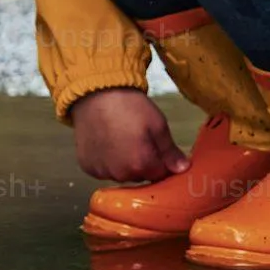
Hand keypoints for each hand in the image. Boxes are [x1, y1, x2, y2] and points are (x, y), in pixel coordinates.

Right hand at [70, 86, 186, 181]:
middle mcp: (120, 174)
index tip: (158, 148)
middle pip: (140, 176)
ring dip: (123, 164)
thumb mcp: (157, 124)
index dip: (162, 162)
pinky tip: (106, 143)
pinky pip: (102, 170)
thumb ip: (170, 151)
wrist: (95, 93)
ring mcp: (101, 172)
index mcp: (141, 164)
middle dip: (142, 162)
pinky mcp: (87, 166)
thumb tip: (183, 168)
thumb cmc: (129, 106)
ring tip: (120, 139)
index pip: (160, 175)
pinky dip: (106, 161)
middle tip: (138, 139)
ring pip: (120, 174)